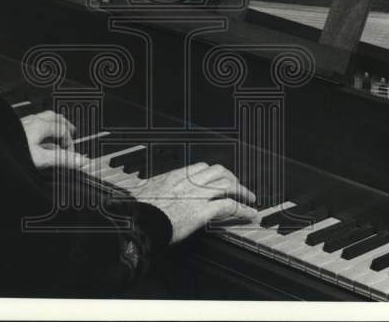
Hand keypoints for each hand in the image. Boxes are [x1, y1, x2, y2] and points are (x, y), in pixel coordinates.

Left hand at [20, 110, 87, 169]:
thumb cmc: (13, 154)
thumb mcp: (42, 159)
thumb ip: (62, 159)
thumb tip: (82, 160)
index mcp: (41, 125)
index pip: (63, 130)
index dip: (70, 143)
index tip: (71, 155)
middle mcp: (32, 121)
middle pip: (54, 118)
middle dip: (64, 126)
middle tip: (71, 134)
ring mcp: (23, 123)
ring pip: (43, 119)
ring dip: (53, 125)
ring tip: (57, 133)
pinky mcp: (15, 129)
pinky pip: (33, 124)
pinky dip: (42, 128)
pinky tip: (38, 139)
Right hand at [131, 162, 257, 243]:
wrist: (140, 221)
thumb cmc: (138, 210)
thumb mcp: (144, 191)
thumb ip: (152, 189)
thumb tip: (146, 190)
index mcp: (176, 175)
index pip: (201, 167)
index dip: (214, 173)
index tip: (218, 178)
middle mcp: (190, 181)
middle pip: (218, 172)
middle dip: (231, 178)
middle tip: (238, 187)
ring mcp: (198, 195)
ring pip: (228, 186)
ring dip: (242, 192)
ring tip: (250, 199)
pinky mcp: (204, 211)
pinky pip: (230, 206)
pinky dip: (244, 210)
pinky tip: (250, 215)